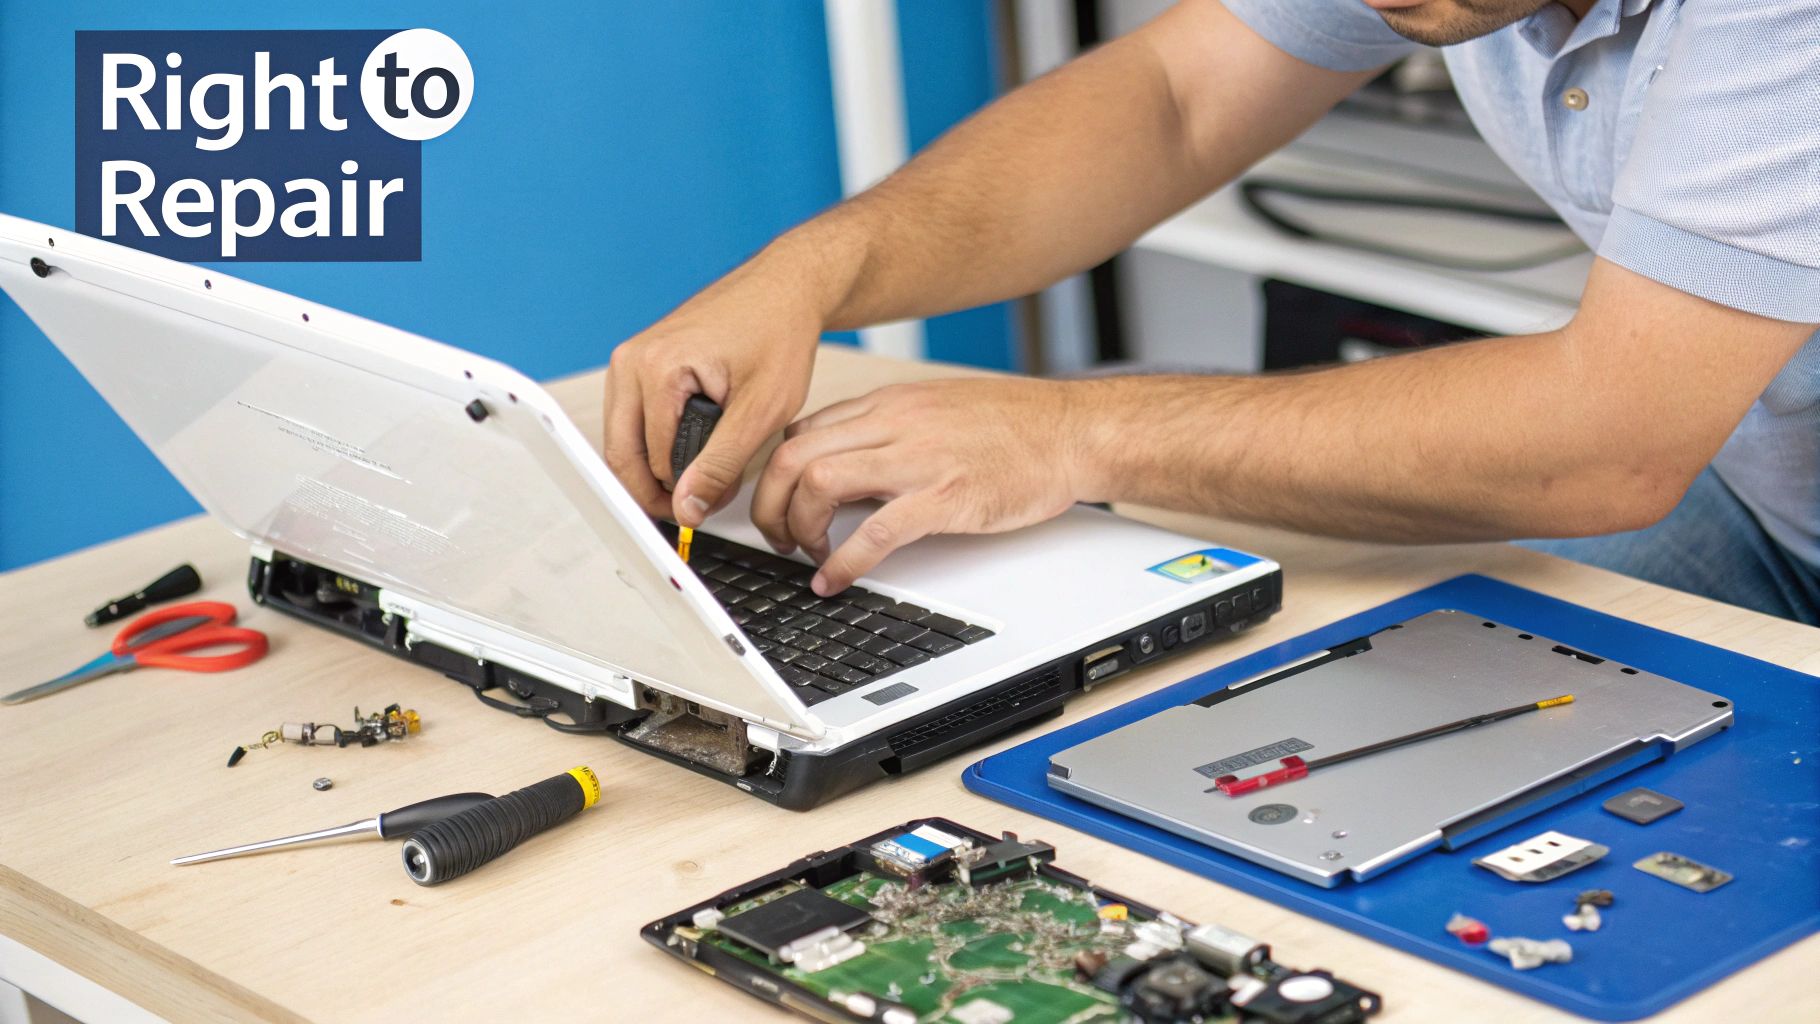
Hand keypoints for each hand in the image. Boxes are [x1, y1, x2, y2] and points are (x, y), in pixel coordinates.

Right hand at [603, 257, 821, 525]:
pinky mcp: (639, 363)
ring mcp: (630, 360)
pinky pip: (634, 419)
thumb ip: (721, 464)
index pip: (649, 461)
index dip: (679, 495)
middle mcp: (631, 361)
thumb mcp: (761, 411)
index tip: (705, 509)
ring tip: (703, 478)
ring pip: (624, 438)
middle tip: (696, 506)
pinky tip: (694, 452)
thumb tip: (687, 507)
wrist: (785, 287)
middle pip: (621, 452)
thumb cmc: (780, 333)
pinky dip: (658, 442)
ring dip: (657, 467)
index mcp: (655, 369)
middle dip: (656, 488)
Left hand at [751, 377, 1101, 594]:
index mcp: (890, 404)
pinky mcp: (946, 496)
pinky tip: (835, 579)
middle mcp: (894, 424)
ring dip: (798, 527)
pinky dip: (843, 561)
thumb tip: (849, 467)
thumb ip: (889, 432)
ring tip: (808, 554)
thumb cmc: (1016, 426)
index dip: (777, 473)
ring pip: (819, 482)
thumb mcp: (937, 410)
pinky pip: (875, 531)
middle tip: (778, 535)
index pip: (802, 429)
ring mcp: (918, 459)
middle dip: (769, 503)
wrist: (1072, 431)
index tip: (780, 502)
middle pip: (793, 454)